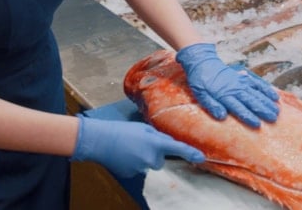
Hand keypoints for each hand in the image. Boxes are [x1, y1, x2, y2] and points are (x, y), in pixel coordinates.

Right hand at [72, 116, 203, 177]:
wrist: (100, 140)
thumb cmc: (121, 130)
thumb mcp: (143, 128)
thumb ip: (158, 136)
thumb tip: (166, 143)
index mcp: (155, 142)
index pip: (178, 148)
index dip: (191, 153)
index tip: (201, 157)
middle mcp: (151, 158)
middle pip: (160, 160)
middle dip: (154, 153)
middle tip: (141, 143)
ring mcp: (141, 168)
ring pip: (148, 164)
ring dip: (143, 158)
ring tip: (130, 147)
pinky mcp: (132, 174)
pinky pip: (138, 169)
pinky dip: (134, 163)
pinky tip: (125, 155)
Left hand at [176, 43, 279, 127]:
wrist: (202, 62)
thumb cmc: (200, 82)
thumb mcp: (200, 95)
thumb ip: (211, 105)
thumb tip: (222, 116)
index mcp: (224, 95)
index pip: (238, 108)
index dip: (248, 116)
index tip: (258, 125)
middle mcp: (235, 89)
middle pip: (251, 101)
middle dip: (263, 110)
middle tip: (274, 119)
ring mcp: (240, 82)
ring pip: (256, 93)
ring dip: (267, 102)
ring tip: (277, 111)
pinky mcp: (243, 76)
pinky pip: (257, 83)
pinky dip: (266, 89)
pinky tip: (275, 96)